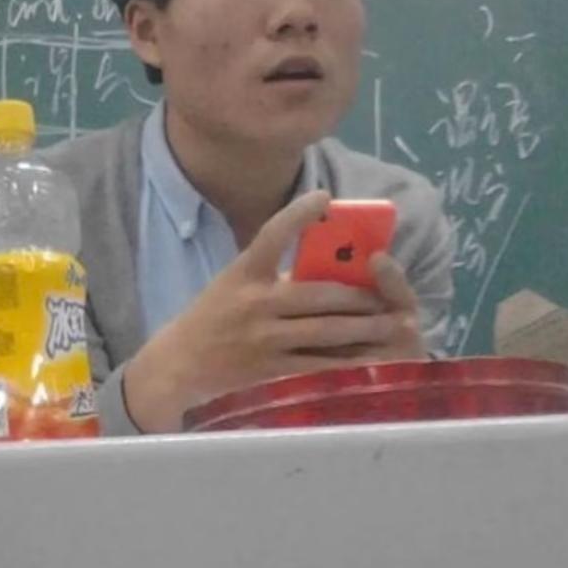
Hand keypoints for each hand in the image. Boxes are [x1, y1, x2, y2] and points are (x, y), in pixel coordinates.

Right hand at [123, 191, 424, 432]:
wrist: (178, 364)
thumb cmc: (211, 318)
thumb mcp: (232, 284)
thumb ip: (271, 274)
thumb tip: (324, 265)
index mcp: (244, 274)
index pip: (273, 234)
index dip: (299, 214)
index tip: (324, 198)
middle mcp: (255, 304)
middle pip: (319, 294)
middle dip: (359, 296)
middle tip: (385, 295)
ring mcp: (264, 339)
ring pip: (325, 331)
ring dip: (363, 328)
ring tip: (389, 325)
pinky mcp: (270, 370)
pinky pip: (316, 364)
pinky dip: (345, 361)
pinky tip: (367, 358)